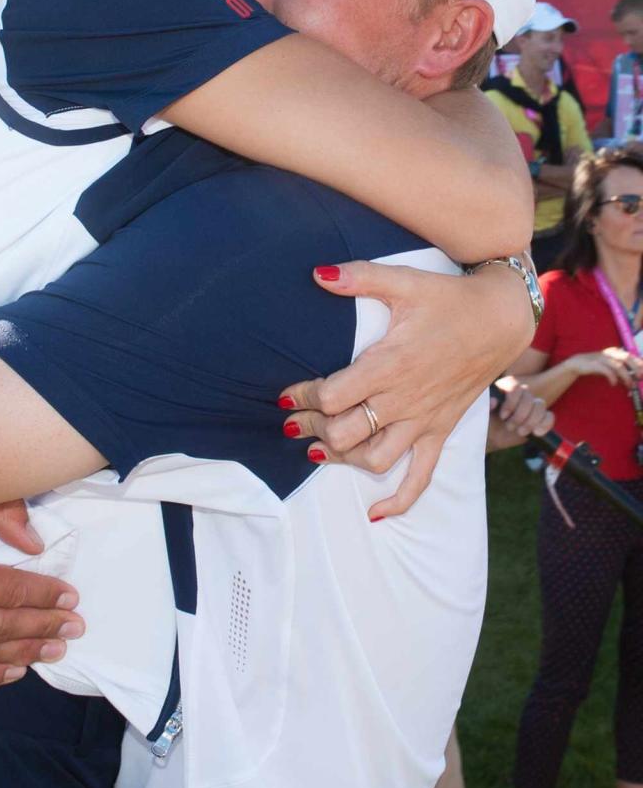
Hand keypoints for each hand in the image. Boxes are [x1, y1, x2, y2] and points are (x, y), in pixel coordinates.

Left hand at [277, 260, 534, 519]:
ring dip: (341, 459)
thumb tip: (317, 273)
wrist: (501, 319)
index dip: (304, 397)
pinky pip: (421, 478)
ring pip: (374, 459)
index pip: (332, 397)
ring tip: (317, 449)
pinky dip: (398, 501)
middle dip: (311, 428)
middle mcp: (404, 400)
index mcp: (390, 365)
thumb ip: (359, 277)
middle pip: (344, 433)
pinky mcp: (440, 431)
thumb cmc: (449, 299)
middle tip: (293, 419)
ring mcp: (423, 421)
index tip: (287, 394)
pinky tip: (374, 514)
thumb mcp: (404, 281)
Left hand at [486, 375, 553, 451]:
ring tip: (520, 432)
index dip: (511, 403)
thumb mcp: (480, 413)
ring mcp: (531, 406)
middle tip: (509, 427)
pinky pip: (550, 416)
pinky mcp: (540, 419)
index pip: (516, 387)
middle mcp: (520, 395)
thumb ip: (484, 404)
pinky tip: (536, 433)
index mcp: (506, 389)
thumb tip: (494, 401)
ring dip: (531, 421)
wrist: (491, 437)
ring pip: (540, 405)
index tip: (503, 416)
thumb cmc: (485, 422)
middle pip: (529, 397)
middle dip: (520, 416)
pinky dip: (545, 424)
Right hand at [567, 348, 642, 388]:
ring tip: (629, 385)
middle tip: (640, 378)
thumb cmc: (597, 365)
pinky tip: (614, 383)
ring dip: (626, 376)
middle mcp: (610, 353)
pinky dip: (612, 378)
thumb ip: (622, 368)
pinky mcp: (595, 364)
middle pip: (627, 358)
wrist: (577, 363)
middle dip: (635, 368)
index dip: (639, 363)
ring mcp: (602, 358)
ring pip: (618, 366)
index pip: (631, 355)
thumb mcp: (610, 364)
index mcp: (615, 351)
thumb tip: (636, 376)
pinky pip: (607, 371)